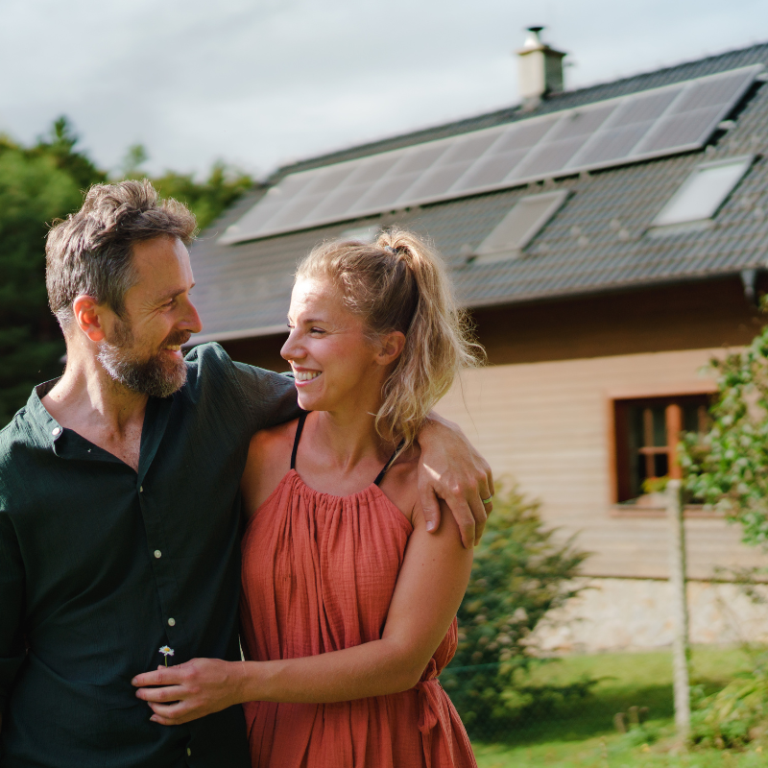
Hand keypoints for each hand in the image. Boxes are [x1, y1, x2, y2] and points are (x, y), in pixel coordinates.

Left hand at [132, 658, 244, 725]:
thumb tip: (158, 671)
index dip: (144, 679)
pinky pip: (176, 720)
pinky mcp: (196, 714)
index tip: (135, 680)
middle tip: (137, 692)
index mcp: (189, 673)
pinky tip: (155, 717)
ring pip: (166, 711)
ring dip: (152, 708)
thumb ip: (177, 668)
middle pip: (160, 695)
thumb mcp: (197, 661)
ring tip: (148, 702)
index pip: (160, 677)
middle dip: (145, 694)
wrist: (235, 683)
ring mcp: (193, 704)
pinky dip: (162, 720)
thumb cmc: (216, 668)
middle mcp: (190, 689)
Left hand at [417, 413, 493, 547]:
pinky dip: (485, 500)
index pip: (467, 524)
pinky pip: (490, 491)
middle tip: (473, 541)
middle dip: (478, 532)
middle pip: (481, 517)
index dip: (468, 538)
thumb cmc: (429, 464)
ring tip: (475, 525)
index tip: (467, 546)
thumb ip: (430, 510)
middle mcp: (472, 486)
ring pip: (487, 504)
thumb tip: (432, 531)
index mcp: (456, 493)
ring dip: (483, 517)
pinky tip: (477, 505)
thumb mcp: (425, 487)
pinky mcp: (486, 469)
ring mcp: (481, 477)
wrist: (441, 436)